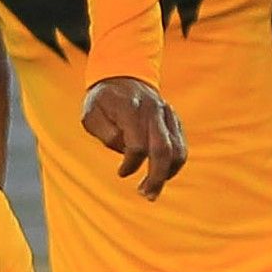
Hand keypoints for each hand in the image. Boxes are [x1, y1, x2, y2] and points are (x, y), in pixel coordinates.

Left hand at [81, 77, 186, 199]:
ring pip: (177, 150)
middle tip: (148, 196)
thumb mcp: (90, 114)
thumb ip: (105, 133)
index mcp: (130, 108)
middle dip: (157, 177)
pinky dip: (174, 164)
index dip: (130, 164)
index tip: (121, 173)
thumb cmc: (102, 101)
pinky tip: (163, 175)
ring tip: (153, 190)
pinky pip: (181, 146)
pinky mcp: (174, 119)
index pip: (137, 144)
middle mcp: (153, 110)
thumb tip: (125, 150)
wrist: (122, 76)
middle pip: (163, 150)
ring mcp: (167, 114)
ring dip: (169, 174)